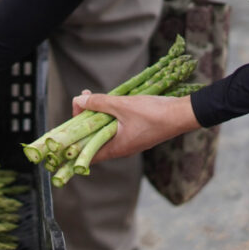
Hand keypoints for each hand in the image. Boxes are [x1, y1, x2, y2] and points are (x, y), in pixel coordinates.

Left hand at [71, 92, 201, 164]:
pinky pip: (115, 125)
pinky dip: (107, 114)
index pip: (86, 153)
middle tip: (80, 101)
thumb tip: (79, 101)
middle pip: (93, 138)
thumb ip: (99, 103)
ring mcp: (129, 141)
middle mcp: (121, 148)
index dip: (73, 142)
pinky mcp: (136, 132)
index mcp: (115, 148)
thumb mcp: (122, 105)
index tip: (66, 128)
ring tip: (89, 96)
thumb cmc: (153, 113)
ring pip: (104, 130)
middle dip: (83, 120)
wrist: (182, 114)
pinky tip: (106, 100)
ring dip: (95, 114)